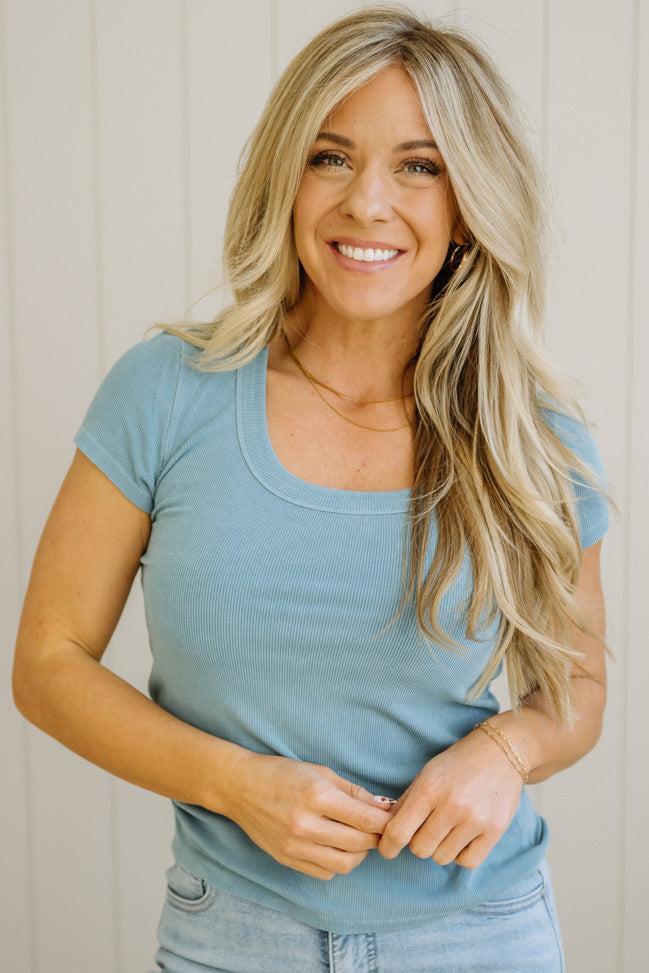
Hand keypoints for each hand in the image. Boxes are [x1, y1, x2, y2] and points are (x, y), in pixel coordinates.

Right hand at [225, 752, 393, 880]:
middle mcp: (306, 824)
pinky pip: (324, 873)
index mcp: (316, 796)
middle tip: (381, 829)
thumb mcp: (320, 772)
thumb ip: (353, 792)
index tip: (396, 819)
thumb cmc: (281, 773)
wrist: (239, 787)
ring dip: (359, 854)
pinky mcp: (287, 860)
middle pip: (358, 843)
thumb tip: (384, 807)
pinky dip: (338, 864)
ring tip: (359, 839)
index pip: (365, 818)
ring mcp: (295, 846)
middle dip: (376, 838)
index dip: (386, 822)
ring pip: (344, 864)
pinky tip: (337, 847)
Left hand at [376, 727, 524, 868]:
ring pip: (442, 858)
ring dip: (440, 848)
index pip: (398, 831)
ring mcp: (475, 820)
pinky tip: (462, 837)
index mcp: (429, 788)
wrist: (500, 753)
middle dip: (418, 842)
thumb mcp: (427, 774)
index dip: (388, 846)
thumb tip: (385, 830)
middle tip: (426, 828)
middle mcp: (452, 805)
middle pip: (420, 849)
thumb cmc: (458, 763)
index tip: (387, 849)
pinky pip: (467, 862)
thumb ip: (406, 802)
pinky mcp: (494, 831)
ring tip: (448, 828)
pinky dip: (461, 854)